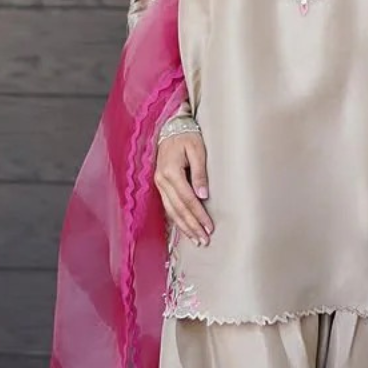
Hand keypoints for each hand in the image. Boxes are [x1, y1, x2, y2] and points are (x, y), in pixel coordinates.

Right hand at [154, 131, 213, 245]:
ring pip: (171, 211)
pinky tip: (184, 228)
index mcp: (171, 172)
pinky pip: (168, 206)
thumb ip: (200, 173)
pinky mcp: (160, 185)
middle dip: (192, 226)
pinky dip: (177, 219)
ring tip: (196, 240)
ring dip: (184, 227)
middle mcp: (161, 180)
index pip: (187, 199)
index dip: (199, 215)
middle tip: (205, 240)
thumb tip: (204, 195)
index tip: (209, 227)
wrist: (170, 127)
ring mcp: (159, 184)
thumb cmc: (187, 136)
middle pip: (178, 209)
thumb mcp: (197, 150)